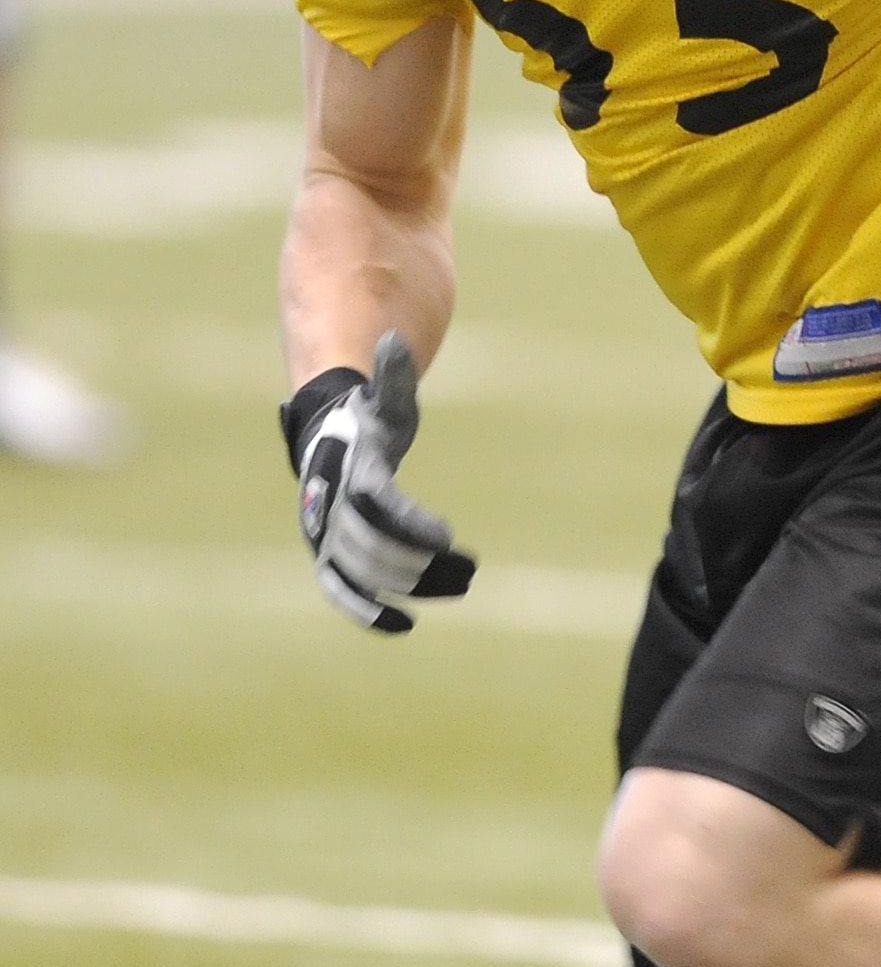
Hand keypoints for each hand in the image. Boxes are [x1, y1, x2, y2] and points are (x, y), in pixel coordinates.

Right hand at [279, 330, 475, 631]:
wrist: (330, 437)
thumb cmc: (369, 419)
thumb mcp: (386, 400)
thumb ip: (392, 379)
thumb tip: (395, 342)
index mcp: (348, 468)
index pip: (376, 503)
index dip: (409, 523)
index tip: (447, 537)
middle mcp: (328, 505)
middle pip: (371, 545)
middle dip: (420, 563)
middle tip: (469, 571)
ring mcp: (324, 534)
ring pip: (362, 572)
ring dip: (410, 586)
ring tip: (461, 586)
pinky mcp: (327, 556)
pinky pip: (340, 590)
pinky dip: (366, 611)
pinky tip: (404, 624)